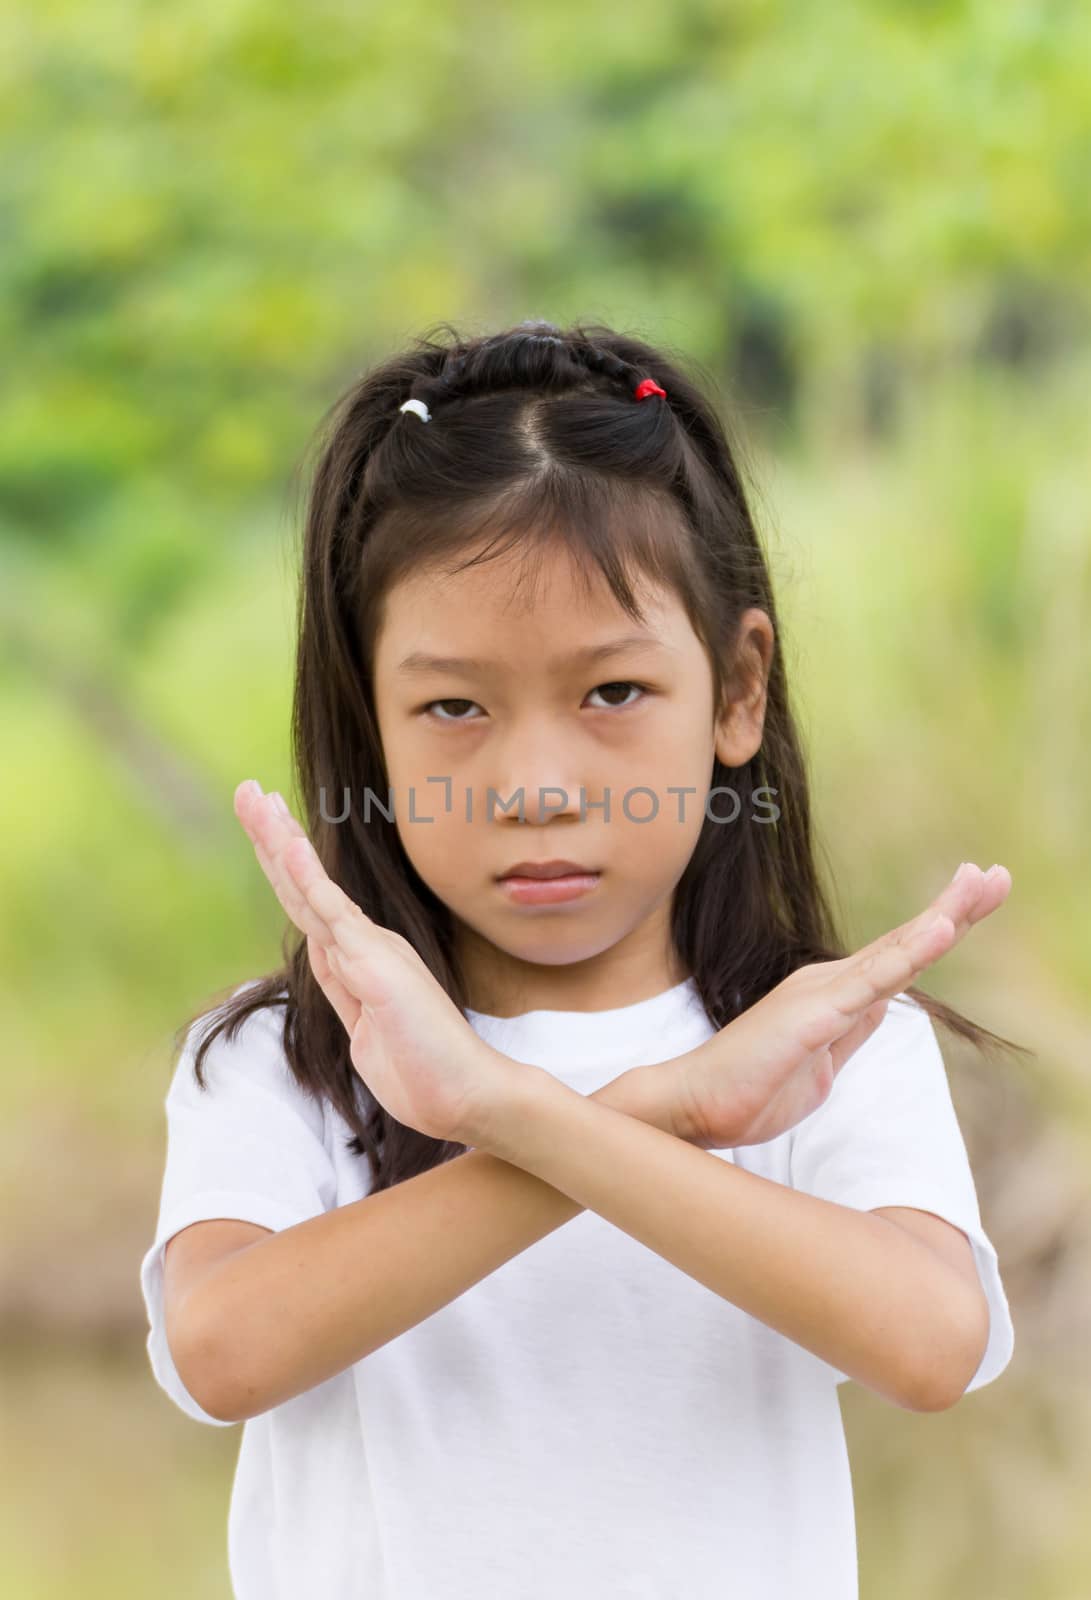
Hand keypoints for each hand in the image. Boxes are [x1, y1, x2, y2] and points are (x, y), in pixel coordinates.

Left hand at [233, 779, 516, 1146]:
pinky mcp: (378, 963)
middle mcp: (366, 944)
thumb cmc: (424, 1072)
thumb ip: (345, 992)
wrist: (467, 1096)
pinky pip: (334, 914)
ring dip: (279, 841)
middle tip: (248, 792)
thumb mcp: (367, 1033)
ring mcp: (372, 949)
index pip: (310, 905)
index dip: (283, 866)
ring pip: (311, 887)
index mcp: (362, 960)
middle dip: (272, 836)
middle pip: (303, 885)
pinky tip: (286, 846)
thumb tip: (325, 958)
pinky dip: (307, 878)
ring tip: (254, 799)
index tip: (265, 828)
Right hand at [661, 862, 1011, 1149]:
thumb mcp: (820, 1065)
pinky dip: (910, 952)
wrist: (692, 1107)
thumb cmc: (749, 1090)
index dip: (942, 926)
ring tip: (981, 883)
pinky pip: (872, 982)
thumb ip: (852, 1031)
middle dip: (956, 907)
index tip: (979, 894)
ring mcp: (821, 994)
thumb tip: (887, 1006)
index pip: (900, 958)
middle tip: (998, 875)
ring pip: (896, 952)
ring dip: (943, 917)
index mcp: (833, 996)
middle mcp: (829, 983)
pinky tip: (942, 930)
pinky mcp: (812, 1015)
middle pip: (906, 942)